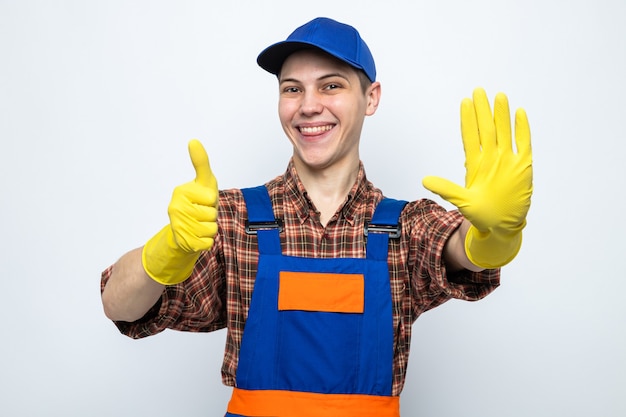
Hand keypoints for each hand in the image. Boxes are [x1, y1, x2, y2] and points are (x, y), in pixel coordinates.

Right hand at [142, 139, 218, 284]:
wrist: (186, 230)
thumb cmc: (199, 201)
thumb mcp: (204, 180)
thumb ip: (201, 162)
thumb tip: (193, 141)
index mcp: (180, 192)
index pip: (211, 198)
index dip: (212, 200)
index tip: (203, 200)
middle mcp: (175, 209)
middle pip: (211, 214)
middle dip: (211, 215)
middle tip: (202, 213)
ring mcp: (178, 226)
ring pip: (211, 228)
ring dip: (210, 227)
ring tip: (200, 224)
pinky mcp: (184, 242)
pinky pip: (208, 241)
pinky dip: (208, 240)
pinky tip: (198, 236)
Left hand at [422, 87, 532, 267]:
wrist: (502, 225)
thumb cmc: (482, 214)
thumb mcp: (462, 202)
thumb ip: (447, 189)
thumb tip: (425, 180)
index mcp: (476, 164)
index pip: (470, 136)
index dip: (468, 120)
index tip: (464, 102)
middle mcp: (491, 158)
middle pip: (487, 129)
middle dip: (483, 110)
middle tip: (478, 90)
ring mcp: (507, 160)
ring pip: (504, 132)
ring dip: (502, 115)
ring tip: (499, 96)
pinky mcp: (523, 166)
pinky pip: (523, 143)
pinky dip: (522, 129)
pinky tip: (519, 113)